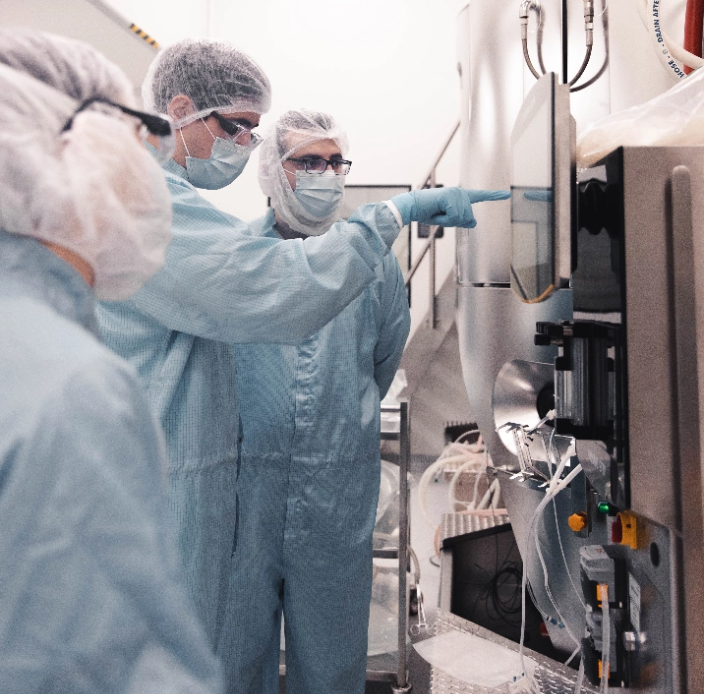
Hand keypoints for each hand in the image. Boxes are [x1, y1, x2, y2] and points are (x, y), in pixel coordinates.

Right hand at [389, 187, 510, 227]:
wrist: (411, 207)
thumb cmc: (426, 212)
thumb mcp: (447, 219)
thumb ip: (461, 220)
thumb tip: (474, 222)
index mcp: (460, 196)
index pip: (479, 196)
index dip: (494, 196)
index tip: (506, 194)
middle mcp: (460, 192)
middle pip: (468, 217)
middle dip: (453, 222)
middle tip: (439, 215)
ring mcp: (456, 193)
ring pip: (461, 218)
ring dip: (447, 221)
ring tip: (436, 213)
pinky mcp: (450, 197)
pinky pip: (454, 217)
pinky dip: (444, 219)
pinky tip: (436, 212)